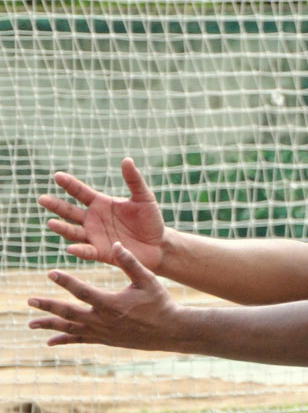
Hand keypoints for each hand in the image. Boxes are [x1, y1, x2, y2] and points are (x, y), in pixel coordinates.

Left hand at [28, 242, 181, 349]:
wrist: (169, 330)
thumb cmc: (160, 302)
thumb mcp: (148, 280)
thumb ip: (131, 263)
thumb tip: (115, 244)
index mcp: (112, 304)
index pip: (83, 291)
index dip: (66, 282)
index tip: (51, 273)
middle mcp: (103, 321)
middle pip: (69, 313)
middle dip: (48, 306)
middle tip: (30, 300)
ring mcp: (102, 333)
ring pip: (70, 329)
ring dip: (49, 325)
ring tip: (31, 323)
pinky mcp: (104, 340)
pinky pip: (80, 340)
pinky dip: (64, 340)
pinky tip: (49, 342)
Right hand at [39, 157, 165, 271]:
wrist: (159, 244)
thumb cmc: (151, 219)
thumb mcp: (144, 198)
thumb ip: (134, 180)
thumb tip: (127, 160)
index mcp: (101, 204)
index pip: (81, 192)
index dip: (69, 184)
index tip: (57, 176)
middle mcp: (93, 219)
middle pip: (70, 212)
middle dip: (56, 206)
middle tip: (42, 199)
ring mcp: (95, 236)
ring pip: (74, 232)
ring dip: (63, 228)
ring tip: (51, 222)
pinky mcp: (101, 252)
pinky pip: (87, 251)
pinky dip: (79, 250)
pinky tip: (70, 248)